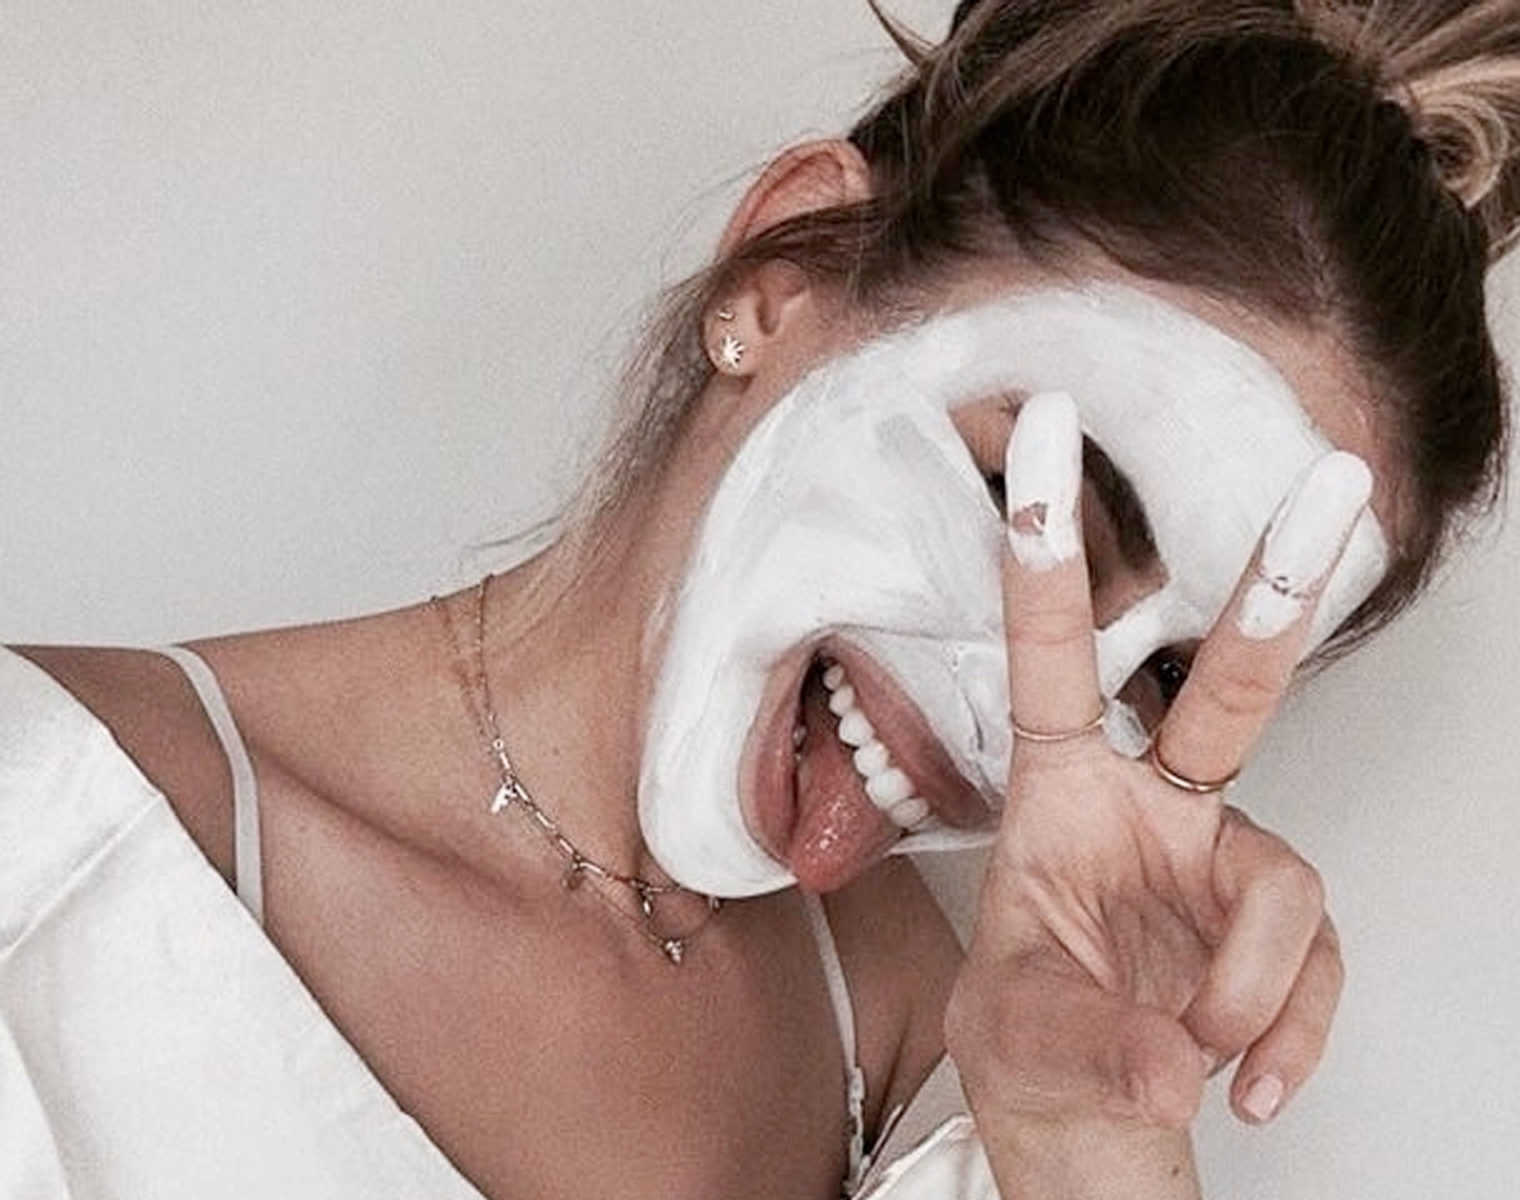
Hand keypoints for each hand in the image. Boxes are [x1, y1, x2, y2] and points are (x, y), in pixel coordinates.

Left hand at [946, 395, 1369, 1193]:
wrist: (1084, 1111)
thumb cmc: (1032, 1036)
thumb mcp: (1018, 1033)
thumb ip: (1085, 1039)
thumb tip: (1166, 1062)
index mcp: (1060, 792)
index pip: (1049, 656)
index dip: (1045, 548)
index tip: (1043, 428)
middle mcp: (1153, 806)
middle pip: (1228, 692)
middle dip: (1278, 593)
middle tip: (1335, 486)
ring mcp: (1225, 863)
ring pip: (1285, 889)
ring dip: (1246, 987)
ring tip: (1193, 1055)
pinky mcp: (1277, 931)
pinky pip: (1316, 971)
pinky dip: (1291, 1036)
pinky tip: (1246, 1087)